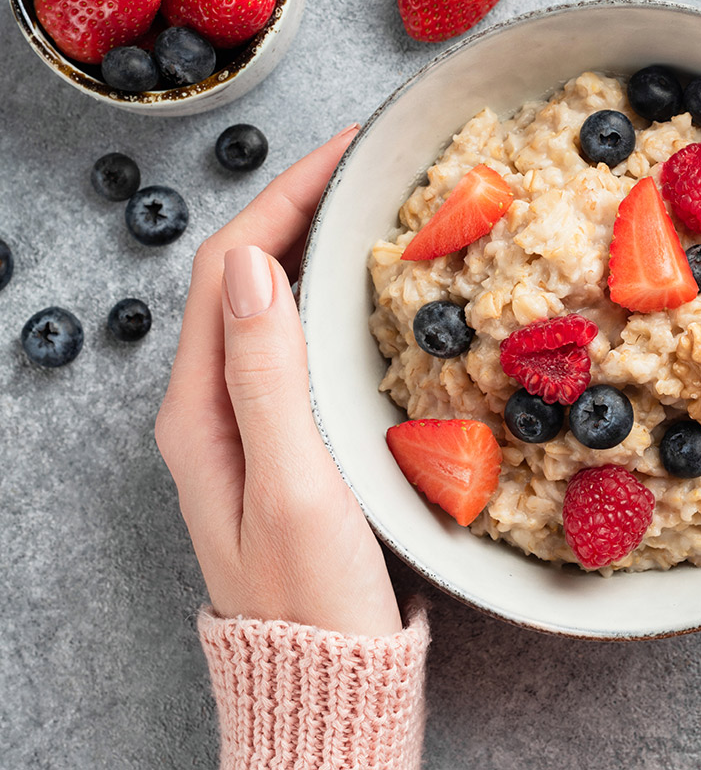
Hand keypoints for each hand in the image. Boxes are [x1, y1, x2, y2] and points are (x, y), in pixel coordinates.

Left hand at [156, 125, 403, 637]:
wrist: (326, 675)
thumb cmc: (315, 597)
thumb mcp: (296, 486)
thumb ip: (269, 378)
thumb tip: (259, 269)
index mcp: (200, 409)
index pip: (229, 268)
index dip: (282, 198)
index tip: (347, 155)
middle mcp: (211, 407)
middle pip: (243, 276)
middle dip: (298, 208)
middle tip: (368, 169)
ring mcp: (245, 423)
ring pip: (269, 306)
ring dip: (310, 248)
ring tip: (370, 211)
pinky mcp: (284, 439)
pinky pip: (294, 344)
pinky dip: (327, 299)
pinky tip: (366, 294)